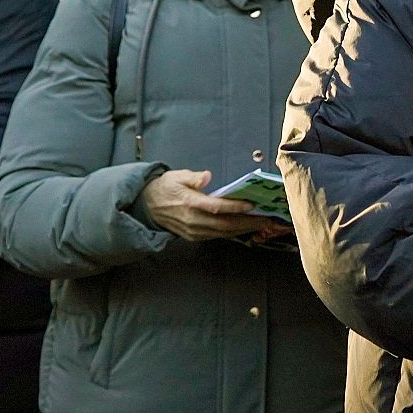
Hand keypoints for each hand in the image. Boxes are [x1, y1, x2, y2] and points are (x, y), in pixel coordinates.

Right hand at [139, 169, 278, 241]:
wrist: (146, 206)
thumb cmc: (165, 188)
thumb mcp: (176, 176)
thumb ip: (193, 177)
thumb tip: (206, 176)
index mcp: (189, 203)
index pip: (216, 207)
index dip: (235, 207)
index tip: (252, 205)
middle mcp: (193, 220)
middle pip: (224, 224)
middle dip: (247, 222)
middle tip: (266, 219)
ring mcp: (193, 230)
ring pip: (222, 232)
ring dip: (243, 229)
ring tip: (261, 224)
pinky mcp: (194, 236)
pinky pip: (216, 236)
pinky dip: (232, 233)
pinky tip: (244, 228)